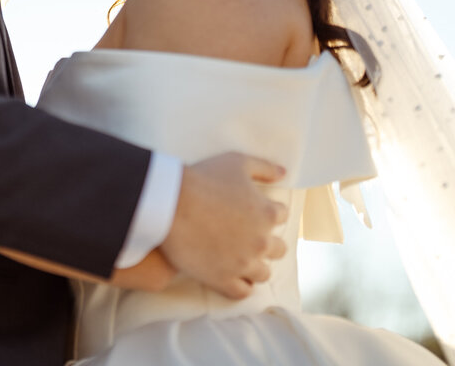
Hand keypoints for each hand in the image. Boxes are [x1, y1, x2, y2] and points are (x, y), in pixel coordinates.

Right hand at [159, 152, 288, 299]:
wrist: (171, 203)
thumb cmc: (203, 178)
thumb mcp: (236, 162)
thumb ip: (264, 167)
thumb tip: (283, 173)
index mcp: (267, 213)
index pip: (281, 216)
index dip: (267, 212)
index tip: (253, 212)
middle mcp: (261, 241)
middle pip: (277, 249)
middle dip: (266, 242)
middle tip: (247, 237)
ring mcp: (243, 263)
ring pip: (263, 273)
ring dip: (255, 266)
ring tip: (240, 259)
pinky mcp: (224, 279)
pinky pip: (242, 291)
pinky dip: (240, 285)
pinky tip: (230, 275)